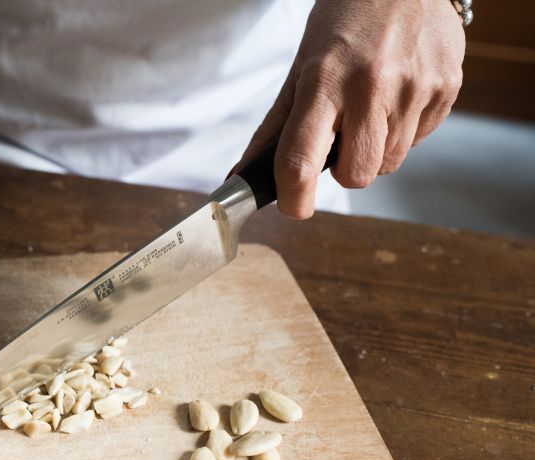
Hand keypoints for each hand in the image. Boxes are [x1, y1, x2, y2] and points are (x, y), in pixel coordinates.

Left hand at [235, 0, 464, 218]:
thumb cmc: (344, 23)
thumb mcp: (300, 69)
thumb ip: (273, 129)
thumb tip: (241, 177)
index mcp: (324, 81)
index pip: (300, 162)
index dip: (294, 198)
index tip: (294, 207)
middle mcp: (371, 87)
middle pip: (356, 176)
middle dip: (344, 170)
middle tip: (340, 141)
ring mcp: (415, 88)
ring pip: (390, 164)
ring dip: (376, 149)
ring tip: (372, 107)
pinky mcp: (447, 88)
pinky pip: (419, 140)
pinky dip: (404, 129)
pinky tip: (397, 96)